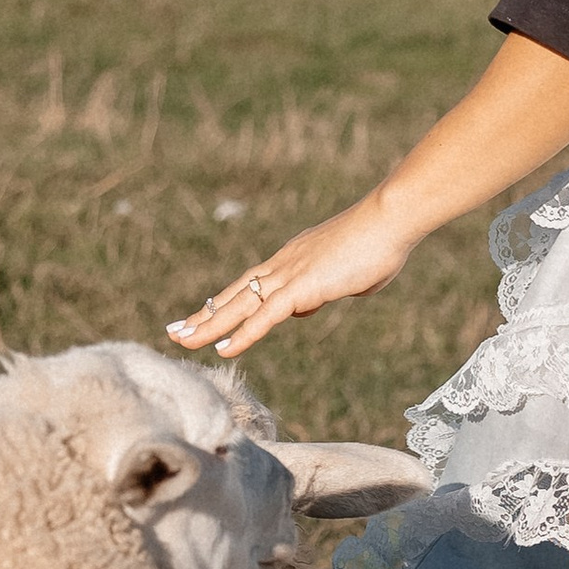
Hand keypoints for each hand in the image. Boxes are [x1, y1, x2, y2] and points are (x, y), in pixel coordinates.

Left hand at [170, 193, 411, 360]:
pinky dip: (242, 334)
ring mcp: (290, 274)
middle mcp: (284, 264)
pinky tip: (222, 349)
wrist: (391, 219)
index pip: (254, 284)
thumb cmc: (384, 241)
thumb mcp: (352, 273)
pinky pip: (264, 316)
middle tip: (176, 330)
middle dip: (205, 314)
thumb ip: (333, 285)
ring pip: (240, 305)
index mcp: (295, 259)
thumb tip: (322, 296)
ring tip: (181, 341)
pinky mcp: (302, 287)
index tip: (208, 314)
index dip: (230, 301)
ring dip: (209, 325)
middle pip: (236, 292)